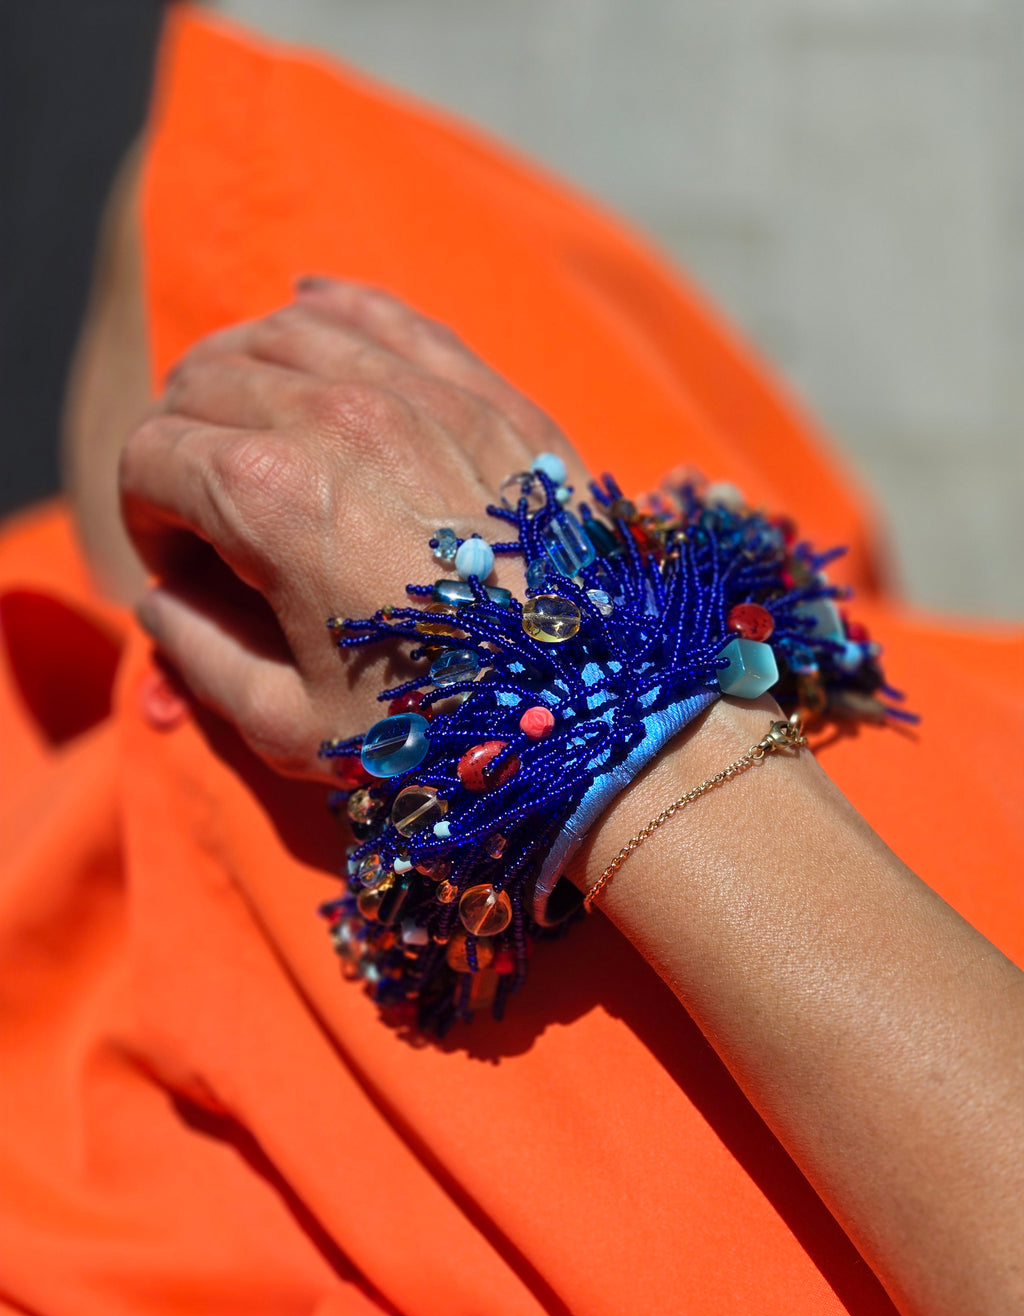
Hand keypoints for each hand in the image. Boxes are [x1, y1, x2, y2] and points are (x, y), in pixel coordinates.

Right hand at [121, 280, 585, 776]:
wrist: (597, 705)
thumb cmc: (443, 724)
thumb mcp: (291, 722)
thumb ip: (198, 657)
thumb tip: (161, 604)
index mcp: (270, 496)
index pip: (149, 456)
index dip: (144, 517)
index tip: (177, 563)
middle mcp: (335, 416)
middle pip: (202, 380)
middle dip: (180, 442)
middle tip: (207, 508)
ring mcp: (417, 390)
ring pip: (280, 329)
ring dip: (240, 374)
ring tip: (249, 429)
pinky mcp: (482, 390)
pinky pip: (380, 312)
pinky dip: (328, 312)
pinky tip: (308, 318)